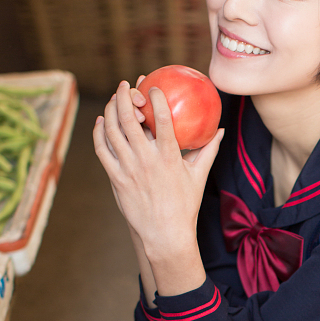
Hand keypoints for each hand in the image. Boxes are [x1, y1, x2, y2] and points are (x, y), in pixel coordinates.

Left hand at [93, 80, 223, 292]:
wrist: (165, 234)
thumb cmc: (184, 206)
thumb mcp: (198, 176)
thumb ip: (208, 150)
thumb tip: (219, 131)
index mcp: (169, 157)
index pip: (162, 119)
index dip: (156, 98)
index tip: (153, 87)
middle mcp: (146, 160)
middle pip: (129, 118)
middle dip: (125, 96)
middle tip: (126, 86)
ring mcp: (129, 169)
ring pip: (113, 130)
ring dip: (111, 109)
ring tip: (114, 99)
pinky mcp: (116, 178)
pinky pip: (102, 149)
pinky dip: (100, 132)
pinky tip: (102, 122)